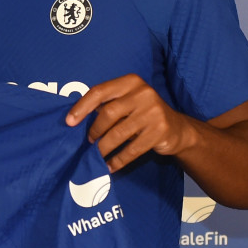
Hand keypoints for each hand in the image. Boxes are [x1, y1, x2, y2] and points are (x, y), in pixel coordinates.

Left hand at [65, 74, 191, 170]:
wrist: (177, 129)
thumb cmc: (143, 114)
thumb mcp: (128, 102)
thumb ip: (108, 105)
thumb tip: (77, 120)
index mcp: (131, 81)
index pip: (99, 91)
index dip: (82, 107)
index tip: (69, 122)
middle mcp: (143, 93)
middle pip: (108, 113)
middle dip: (94, 130)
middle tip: (88, 142)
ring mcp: (154, 111)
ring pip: (119, 133)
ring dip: (103, 147)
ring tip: (96, 155)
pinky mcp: (160, 131)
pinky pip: (132, 149)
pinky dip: (118, 160)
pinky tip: (110, 166)